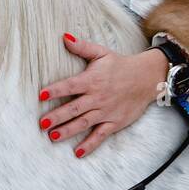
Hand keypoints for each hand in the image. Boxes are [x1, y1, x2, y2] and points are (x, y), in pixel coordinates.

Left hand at [36, 32, 170, 158]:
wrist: (147, 78)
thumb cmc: (120, 65)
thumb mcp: (102, 53)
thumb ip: (82, 47)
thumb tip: (64, 37)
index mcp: (92, 80)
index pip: (70, 86)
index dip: (56, 90)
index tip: (41, 95)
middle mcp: (97, 97)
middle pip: (74, 108)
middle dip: (57, 116)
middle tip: (42, 123)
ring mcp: (106, 111)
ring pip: (84, 123)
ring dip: (68, 130)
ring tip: (52, 136)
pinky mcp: (114, 122)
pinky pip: (100, 135)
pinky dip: (90, 144)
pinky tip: (78, 152)